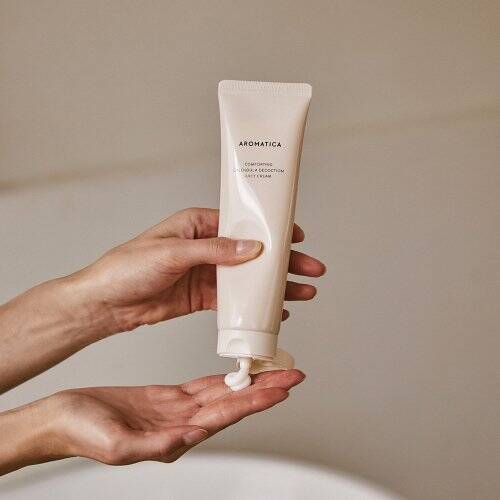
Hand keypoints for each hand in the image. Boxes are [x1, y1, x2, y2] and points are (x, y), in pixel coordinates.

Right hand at [0, 370, 304, 472]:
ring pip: (223, 395)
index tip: (281, 388)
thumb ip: (153, 445)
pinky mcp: (168, 399)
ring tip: (273, 370)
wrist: (61, 418)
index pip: (226, 416)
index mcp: (173, 438)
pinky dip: (224, 379)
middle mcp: (182, 425)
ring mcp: (177, 411)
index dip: (256, 402)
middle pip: (233, 404)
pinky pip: (204, 386)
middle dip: (265, 389)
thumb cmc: (81, 432)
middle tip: (291, 374)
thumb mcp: (114, 444)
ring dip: (250, 383)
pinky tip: (238, 372)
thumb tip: (187, 439)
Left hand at [75, 207, 325, 332]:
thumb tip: (252, 248)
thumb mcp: (173, 252)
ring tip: (303, 292)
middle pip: (252, 253)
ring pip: (248, 278)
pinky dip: (254, 306)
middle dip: (283, 262)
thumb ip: (214, 251)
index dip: (271, 230)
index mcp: (197, 225)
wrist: (106, 303)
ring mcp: (206, 273)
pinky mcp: (203, 296)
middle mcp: (205, 247)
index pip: (242, 224)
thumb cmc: (128, 267)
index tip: (296, 236)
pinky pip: (235, 300)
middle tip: (310, 269)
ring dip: (274, 286)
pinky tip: (275, 311)